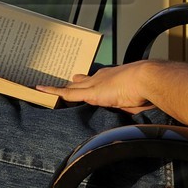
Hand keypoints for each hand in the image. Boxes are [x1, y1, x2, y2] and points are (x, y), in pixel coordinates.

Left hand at [38, 60, 155, 112]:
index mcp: (113, 78)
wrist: (147, 79)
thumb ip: (128, 105)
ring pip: (71, 87)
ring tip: (44, 87)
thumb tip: (128, 110)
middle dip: (73, 83)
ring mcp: (94, 84)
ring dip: (59, 88)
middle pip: (81, 82)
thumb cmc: (147, 90)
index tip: (82, 81)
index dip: (88, 82)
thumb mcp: (136, 100)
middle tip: (65, 82)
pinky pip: (67, 93)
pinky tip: (40, 89)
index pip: (96, 80)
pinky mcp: (90, 92)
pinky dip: (53, 91)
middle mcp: (101, 78)